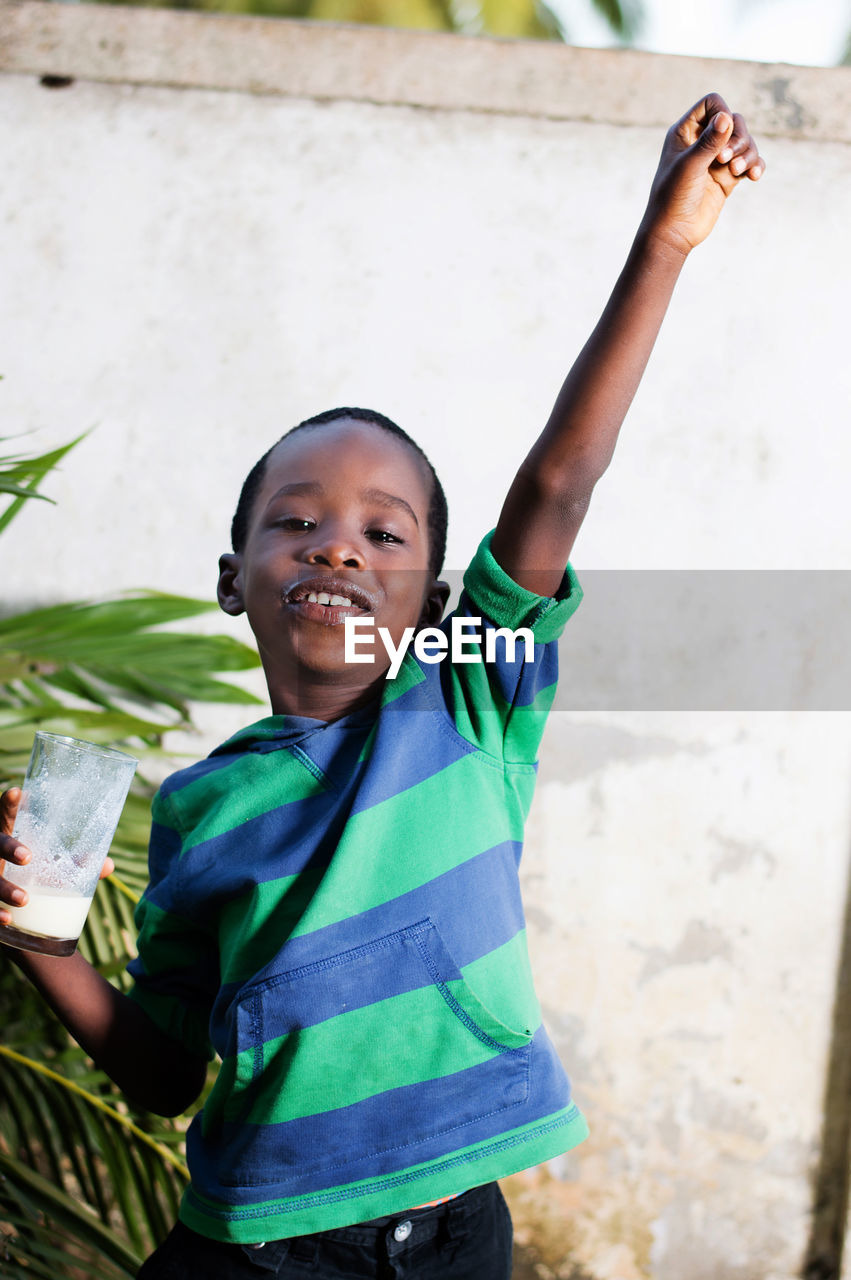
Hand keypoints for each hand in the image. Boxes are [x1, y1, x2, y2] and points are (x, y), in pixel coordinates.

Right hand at [0, 787, 113, 926]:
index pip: (5, 813)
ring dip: (4, 887)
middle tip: (28, 856)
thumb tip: (108, 865)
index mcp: (11, 832)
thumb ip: (76, 864)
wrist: (14, 902)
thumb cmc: (34, 872)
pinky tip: (9, 919)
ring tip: (25, 899)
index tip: (17, 793)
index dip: (7, 804)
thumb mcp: (53, 865)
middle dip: (8, 847)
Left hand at [642, 92, 764, 257]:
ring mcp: (716, 159)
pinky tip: (754, 176)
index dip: (722, 113)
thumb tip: (727, 117)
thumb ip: (709, 142)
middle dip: (738, 137)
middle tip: (726, 159)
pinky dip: (755, 166)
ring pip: (744, 141)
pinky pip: (749, 162)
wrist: (674, 232)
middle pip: (733, 121)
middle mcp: (701, 142)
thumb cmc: (673, 198)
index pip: (712, 104)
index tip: (721, 134)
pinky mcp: (727, 177)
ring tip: (738, 171)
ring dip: (748, 152)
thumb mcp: (690, 166)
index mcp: (685, 132)